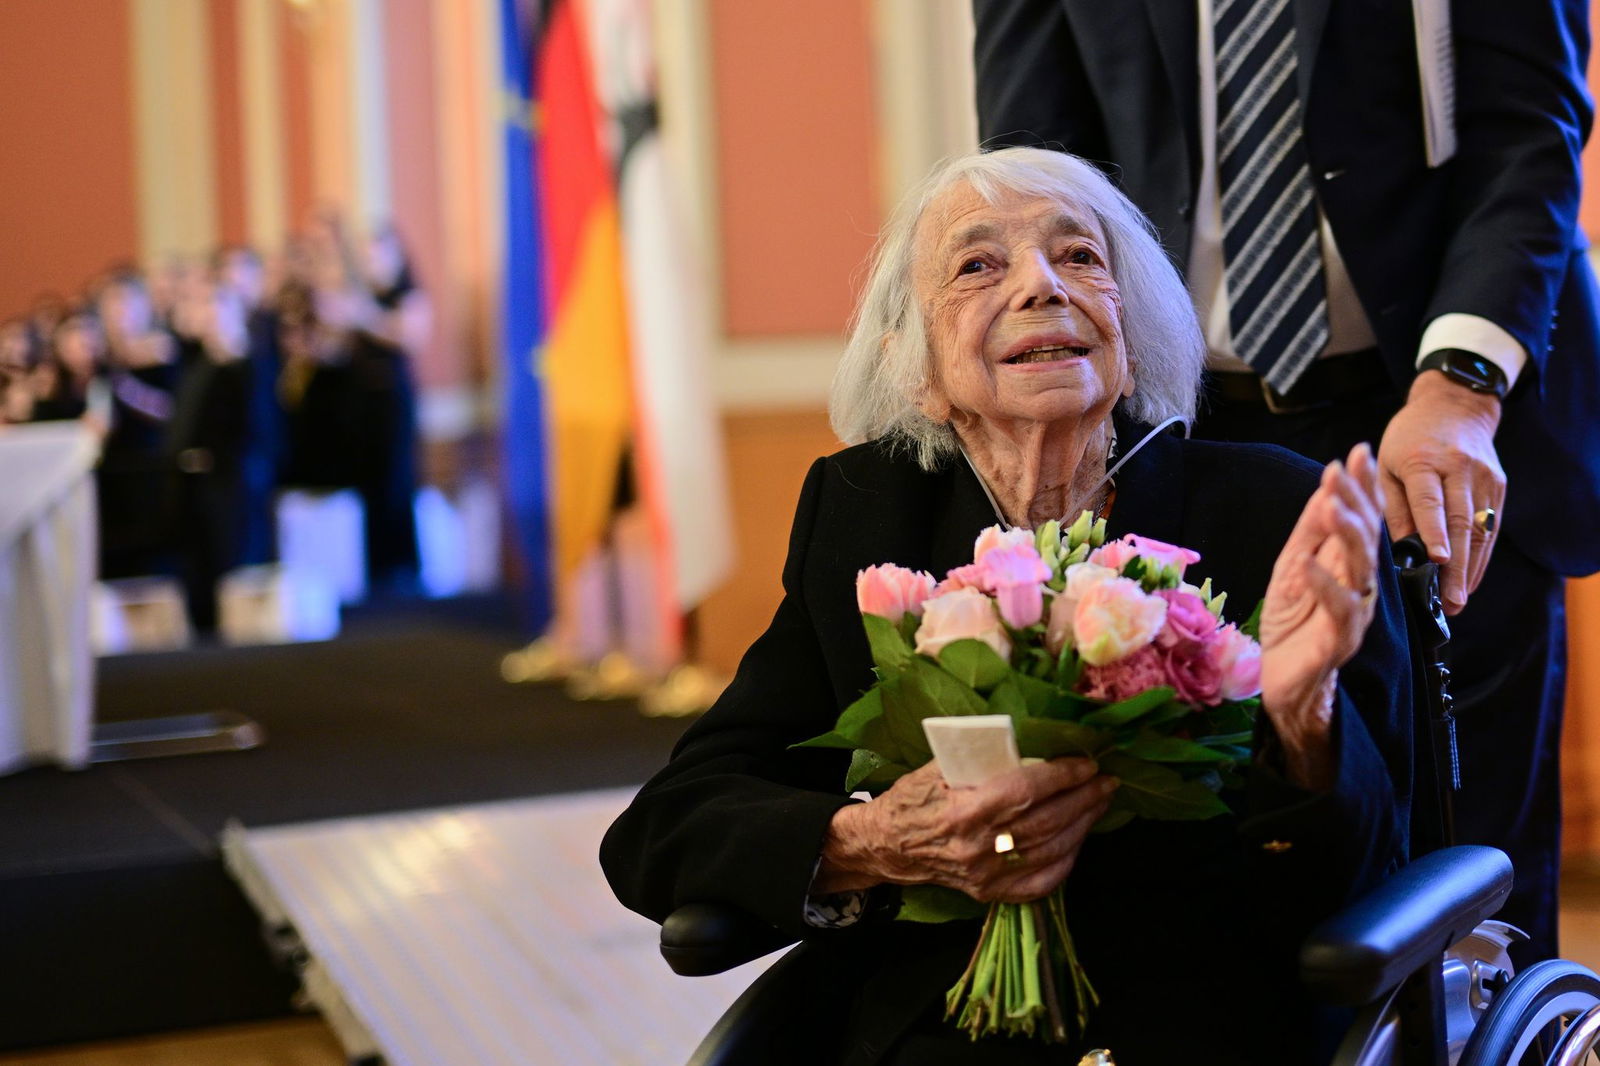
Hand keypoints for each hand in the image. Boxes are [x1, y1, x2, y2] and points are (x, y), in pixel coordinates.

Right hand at [814, 758, 1115, 902]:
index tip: (1086, 762)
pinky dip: (1067, 861)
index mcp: (963, 810)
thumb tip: (1031, 739)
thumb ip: (980, 758)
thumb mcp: (938, 767)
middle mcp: (977, 846)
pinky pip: (1041, 883)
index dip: (1062, 776)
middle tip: (1106, 780)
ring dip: (1083, 825)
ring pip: (1050, 850)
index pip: (1025, 791)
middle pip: (1046, 821)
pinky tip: (1079, 840)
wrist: (887, 846)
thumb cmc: (913, 798)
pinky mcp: (990, 893)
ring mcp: (986, 875)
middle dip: (1083, 798)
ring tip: (1099, 802)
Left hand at [1258, 443, 1385, 789]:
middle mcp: (1359, 586)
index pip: (1362, 520)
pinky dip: (1323, 585)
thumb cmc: (1293, 624)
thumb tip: (1326, 486)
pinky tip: (1308, 562)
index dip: (1361, 487)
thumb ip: (1310, 531)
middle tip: (1346, 468)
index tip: (1359, 451)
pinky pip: (1338, 611)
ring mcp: (1353, 614)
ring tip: (1330, 505)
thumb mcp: (1293, 568)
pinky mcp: (1338, 642)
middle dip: (1357, 501)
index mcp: (1349, 567)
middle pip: (1366, 538)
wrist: (1285, 683)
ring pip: (1360, 570)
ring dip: (1346, 535)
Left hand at [1377, 371, 1503, 613]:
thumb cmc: (1408, 439)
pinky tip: (1469, 579)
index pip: (1430, 500)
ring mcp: (1485, 478)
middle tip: (1449, 601)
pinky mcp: (1499, 486)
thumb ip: (1388, 505)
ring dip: (1471, 568)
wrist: (1455, 405)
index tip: (1436, 561)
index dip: (1433, 531)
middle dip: (1456, 565)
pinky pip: (1492, 527)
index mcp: (1424, 460)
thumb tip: (1394, 550)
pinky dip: (1481, 556)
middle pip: (1461, 521)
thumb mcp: (1385, 464)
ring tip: (1458, 600)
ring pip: (1481, 529)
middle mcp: (1460, 468)